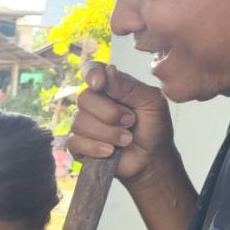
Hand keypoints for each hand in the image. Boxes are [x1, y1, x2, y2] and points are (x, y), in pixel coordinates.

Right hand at [68, 63, 175, 184]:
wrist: (151, 159)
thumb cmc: (154, 128)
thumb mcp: (152, 102)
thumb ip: (130, 87)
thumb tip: (109, 71)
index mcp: (111, 87)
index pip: (92, 70)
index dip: (92, 74)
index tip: (100, 84)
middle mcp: (94, 103)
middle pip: (84, 98)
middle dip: (110, 113)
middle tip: (130, 122)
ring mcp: (83, 124)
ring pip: (80, 122)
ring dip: (108, 133)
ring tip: (126, 140)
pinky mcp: (78, 145)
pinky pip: (75, 142)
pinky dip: (95, 148)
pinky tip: (110, 151)